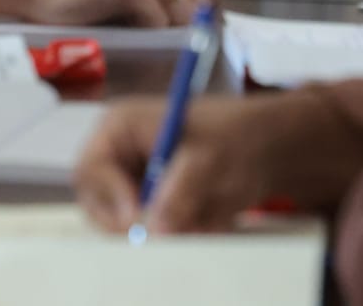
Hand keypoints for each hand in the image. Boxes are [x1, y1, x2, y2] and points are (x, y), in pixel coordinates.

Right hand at [76, 91, 362, 234]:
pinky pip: (149, 235)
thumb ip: (182, 190)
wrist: (271, 150)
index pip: (91, 166)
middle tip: (161, 236)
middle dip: (128, 224)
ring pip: (123, 226)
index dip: (108, 195)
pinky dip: (175, 236)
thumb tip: (157, 226)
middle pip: (97, 203)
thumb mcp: (212, 158)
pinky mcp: (151, 209)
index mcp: (122, 127)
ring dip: (158, 232)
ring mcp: (133, 184)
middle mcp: (119, 157)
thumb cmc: (239, 135)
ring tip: (200, 220)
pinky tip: (206, 221)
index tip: (135, 218)